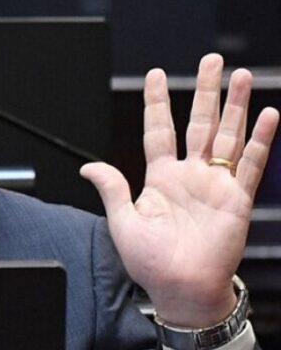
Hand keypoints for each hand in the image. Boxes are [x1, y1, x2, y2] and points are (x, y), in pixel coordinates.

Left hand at [81, 54, 278, 327]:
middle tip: (211, 60)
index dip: (157, 103)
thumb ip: (111, 189)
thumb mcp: (122, 222)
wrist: (180, 289)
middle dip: (204, 91)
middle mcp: (189, 176)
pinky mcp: (237, 198)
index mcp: (159, 179)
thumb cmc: (150, 263)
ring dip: (235, 106)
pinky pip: (251, 164)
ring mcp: (215, 184)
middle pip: (198, 123)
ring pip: (227, 136)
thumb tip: (88, 166)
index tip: (155, 74)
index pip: (159, 131)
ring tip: (240, 75)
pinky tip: (268, 115)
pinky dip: (261, 140)